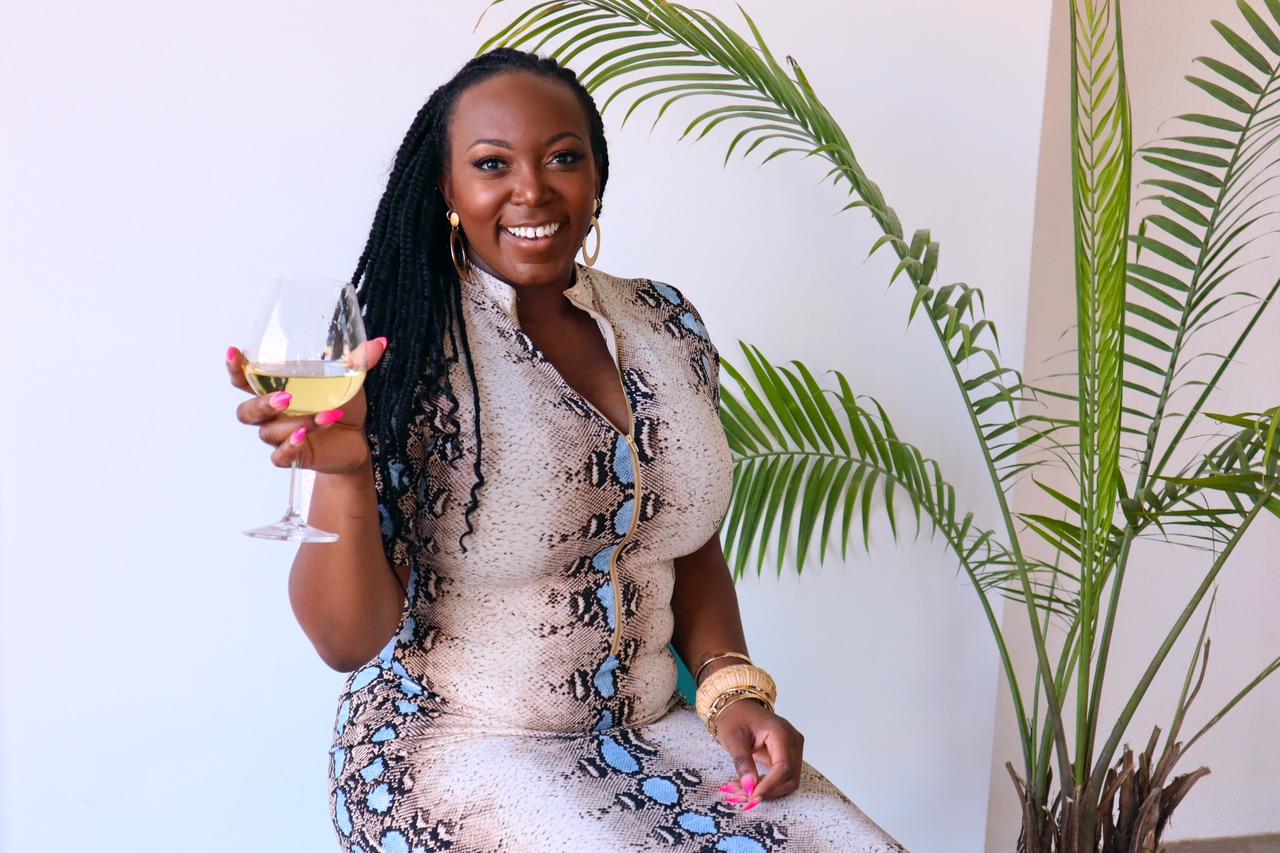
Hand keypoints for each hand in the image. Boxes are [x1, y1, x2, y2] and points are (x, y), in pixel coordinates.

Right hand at [226, 338, 386, 474]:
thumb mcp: (350, 381)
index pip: (244, 380)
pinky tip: (306, 435)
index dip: (235, 368)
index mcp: (276, 390)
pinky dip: (291, 446)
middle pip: (246, 412)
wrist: (356, 439)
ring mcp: (279, 436)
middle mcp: (271, 415)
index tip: (233, 352)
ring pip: (270, 433)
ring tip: (326, 415)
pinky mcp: (292, 456)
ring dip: (298, 422)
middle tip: (286, 397)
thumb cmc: (341, 404)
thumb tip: (380, 343)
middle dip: (261, 404)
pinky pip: (280, 456)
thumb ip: (359, 361)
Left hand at [714, 700, 803, 809]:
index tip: (751, 797)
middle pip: (790, 777)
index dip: (769, 785)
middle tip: (742, 796)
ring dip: (767, 791)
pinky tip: (749, 786)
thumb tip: (750, 788)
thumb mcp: (733, 739)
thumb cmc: (735, 718)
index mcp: (781, 732)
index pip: (783, 767)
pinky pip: (784, 777)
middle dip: (767, 791)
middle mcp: (793, 740)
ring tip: (742, 791)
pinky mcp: (788, 755)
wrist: (737, 707)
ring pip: (789, 781)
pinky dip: (768, 785)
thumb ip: (743, 762)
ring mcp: (793, 748)